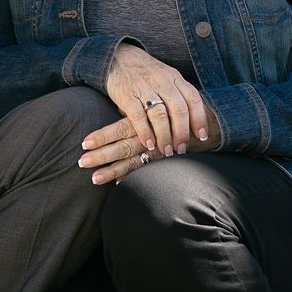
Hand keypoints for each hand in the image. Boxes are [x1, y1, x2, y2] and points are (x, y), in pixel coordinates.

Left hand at [79, 107, 220, 183]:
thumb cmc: (177, 113)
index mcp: (145, 120)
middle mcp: (151, 135)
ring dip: (112, 170)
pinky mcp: (166, 159)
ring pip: (133, 160)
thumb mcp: (157, 107)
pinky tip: (116, 184)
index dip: (102, 136)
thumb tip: (116, 111)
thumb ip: (137, 111)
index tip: (84, 143)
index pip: (120, 128)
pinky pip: (147, 170)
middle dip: (101, 155)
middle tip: (81, 162)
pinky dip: (132, 177)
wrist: (210, 123)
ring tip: (93, 178)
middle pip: (122, 146)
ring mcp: (159, 150)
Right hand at [104, 44, 211, 156]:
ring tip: (167, 150)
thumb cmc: (145, 73)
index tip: (202, 137)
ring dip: (165, 136)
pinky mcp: (127, 95)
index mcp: (174, 77)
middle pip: (179, 110)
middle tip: (181, 148)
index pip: (193, 99)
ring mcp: (144, 88)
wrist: (118, 57)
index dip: (200, 119)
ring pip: (160, 115)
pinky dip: (145, 132)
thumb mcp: (166, 77)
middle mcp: (162, 82)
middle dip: (182, 133)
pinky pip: (138, 116)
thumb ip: (178, 95)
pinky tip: (149, 144)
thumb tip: (192, 123)